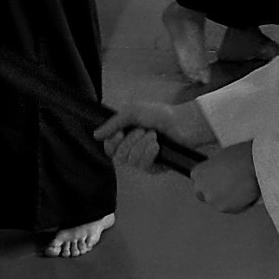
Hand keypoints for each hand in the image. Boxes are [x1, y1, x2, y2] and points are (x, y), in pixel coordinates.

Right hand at [95, 98, 213, 171]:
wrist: (183, 122)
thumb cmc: (160, 114)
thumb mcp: (133, 111)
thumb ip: (113, 123)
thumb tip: (95, 134)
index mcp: (125, 135)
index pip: (109, 147)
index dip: (111, 142)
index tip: (120, 133)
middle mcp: (132, 148)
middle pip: (118, 156)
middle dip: (130, 141)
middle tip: (143, 130)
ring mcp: (142, 159)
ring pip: (130, 161)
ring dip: (142, 146)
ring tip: (154, 136)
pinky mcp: (154, 167)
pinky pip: (143, 166)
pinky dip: (149, 153)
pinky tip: (157, 146)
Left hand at [191, 141, 261, 213]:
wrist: (255, 165)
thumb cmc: (241, 156)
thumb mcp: (222, 156)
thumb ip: (215, 168)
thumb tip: (219, 171)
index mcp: (199, 173)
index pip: (196, 180)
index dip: (207, 180)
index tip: (214, 179)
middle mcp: (203, 189)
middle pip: (204, 194)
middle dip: (214, 192)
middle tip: (227, 185)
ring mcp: (214, 201)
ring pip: (219, 202)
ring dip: (227, 197)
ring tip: (241, 186)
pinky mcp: (227, 209)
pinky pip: (232, 207)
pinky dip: (239, 203)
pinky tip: (246, 192)